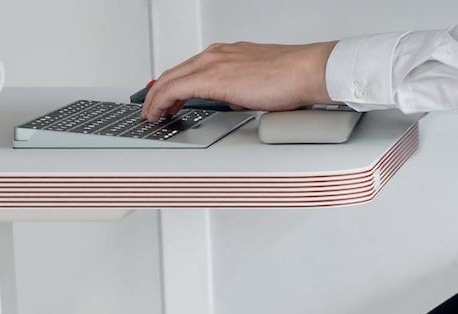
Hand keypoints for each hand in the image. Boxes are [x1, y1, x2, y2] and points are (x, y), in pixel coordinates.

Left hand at [141, 41, 337, 119]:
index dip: (173, 87)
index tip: (168, 100)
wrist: (305, 71)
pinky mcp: (211, 77)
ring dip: (157, 98)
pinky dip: (161, 101)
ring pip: (170, 79)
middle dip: (159, 93)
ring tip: (152, 114)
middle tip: (153, 109)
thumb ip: (242, 90)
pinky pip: (174, 89)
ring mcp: (212, 63)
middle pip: (174, 73)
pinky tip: (159, 113)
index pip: (190, 70)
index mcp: (227, 54)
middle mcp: (216, 55)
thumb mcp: (259, 84)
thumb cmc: (293, 77)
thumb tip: (236, 102)